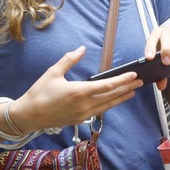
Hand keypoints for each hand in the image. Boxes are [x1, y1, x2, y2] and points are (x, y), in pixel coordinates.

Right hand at [13, 46, 142, 132]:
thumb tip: (82, 48)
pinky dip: (109, 105)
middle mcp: (84, 105)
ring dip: (121, 98)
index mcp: (79, 91)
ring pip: (107, 106)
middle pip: (111, 96)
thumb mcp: (53, 72)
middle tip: (140, 82)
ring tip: (132, 92)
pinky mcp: (80, 120)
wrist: (29, 115)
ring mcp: (83, 115)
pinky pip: (99, 112)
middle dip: (127, 88)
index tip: (133, 74)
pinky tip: (114, 101)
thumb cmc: (39, 93)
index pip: (107, 86)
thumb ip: (69, 59)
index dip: (122, 80)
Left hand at [144, 24, 169, 82]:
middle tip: (166, 62)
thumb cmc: (168, 46)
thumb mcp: (162, 55)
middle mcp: (169, 30)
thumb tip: (161, 86)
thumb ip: (160, 69)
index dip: (150, 48)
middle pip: (166, 36)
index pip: (152, 39)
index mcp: (158, 34)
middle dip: (165, 49)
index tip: (149, 58)